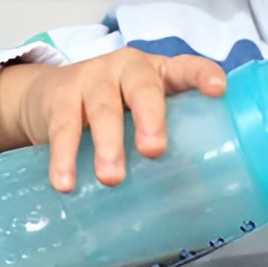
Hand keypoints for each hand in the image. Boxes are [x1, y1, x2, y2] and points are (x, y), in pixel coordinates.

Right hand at [0, 49, 225, 191]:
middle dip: (150, 118)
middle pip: (143, 88)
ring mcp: (94, 77)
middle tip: (154, 150)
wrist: (49, 94)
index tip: (218, 90)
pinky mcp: (61, 94)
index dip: (203, 76)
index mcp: (161, 73)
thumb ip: (167, 141)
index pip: (187, 68)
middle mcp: (130, 68)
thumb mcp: (144, 114)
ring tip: (112, 179)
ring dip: (108, 144)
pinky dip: (64, 156)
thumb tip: (194, 198)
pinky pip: (64, 126)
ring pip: (103, 108)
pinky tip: (66, 181)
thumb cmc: (116, 108)